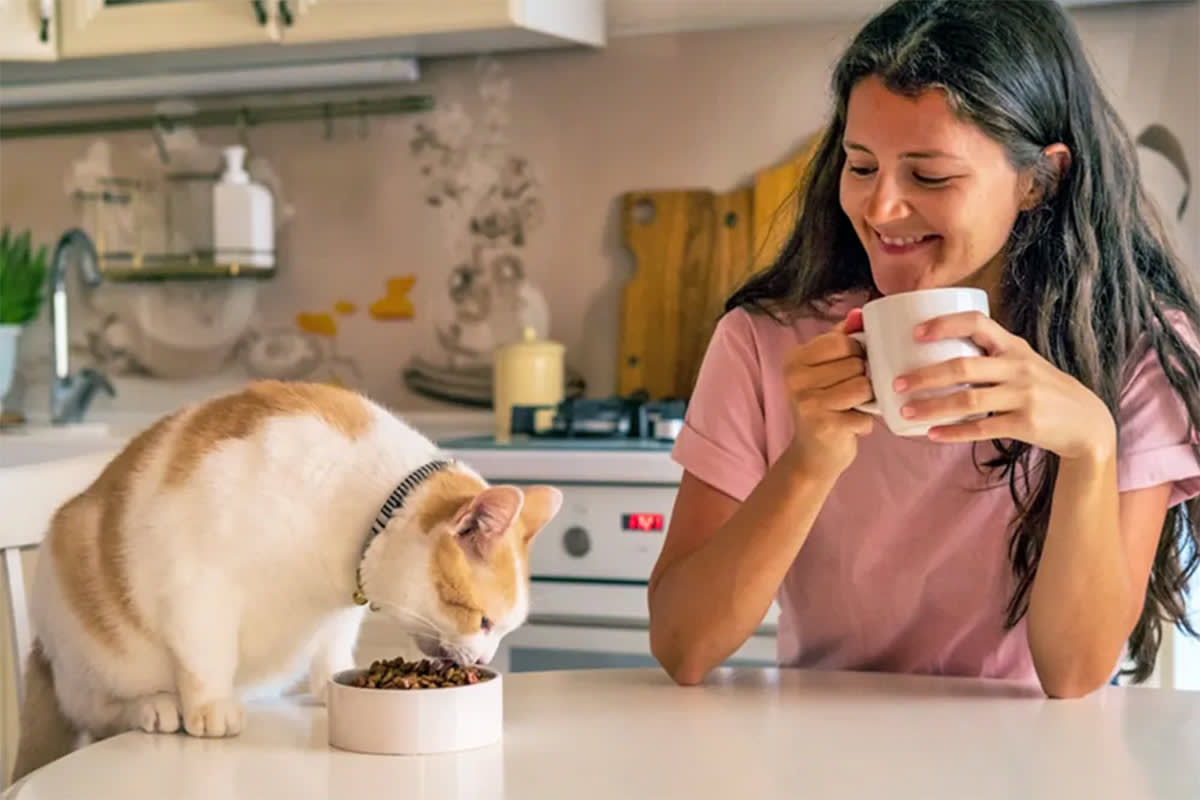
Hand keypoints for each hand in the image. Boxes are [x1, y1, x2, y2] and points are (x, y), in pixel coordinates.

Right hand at [783, 308, 874, 477]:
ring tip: (854, 407)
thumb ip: (840, 338)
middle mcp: (795, 379)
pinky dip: (865, 423)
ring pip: (863, 386)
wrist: (812, 456)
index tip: (851, 368)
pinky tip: (851, 426)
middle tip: (852, 394)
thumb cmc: (825, 407)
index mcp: (795, 360)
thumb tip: (858, 313)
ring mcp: (807, 403)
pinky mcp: (823, 426)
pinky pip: (864, 414)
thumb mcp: (826, 369)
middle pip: (856, 363)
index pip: (843, 341)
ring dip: (868, 400)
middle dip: (863, 378)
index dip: (858, 353)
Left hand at [892, 311, 1115, 460]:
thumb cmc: (1041, 389)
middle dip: (924, 375)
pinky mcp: (1026, 424)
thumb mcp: (1020, 363)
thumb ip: (987, 357)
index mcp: (1012, 346)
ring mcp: (1024, 396)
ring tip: (906, 411)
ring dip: (932, 407)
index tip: (915, 332)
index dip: (944, 324)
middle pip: (962, 366)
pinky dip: (954, 432)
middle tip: (895, 384)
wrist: (1087, 423)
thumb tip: (932, 355)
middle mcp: (1018, 366)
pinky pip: (982, 428)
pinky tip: (932, 434)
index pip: (977, 322)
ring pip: (967, 401)